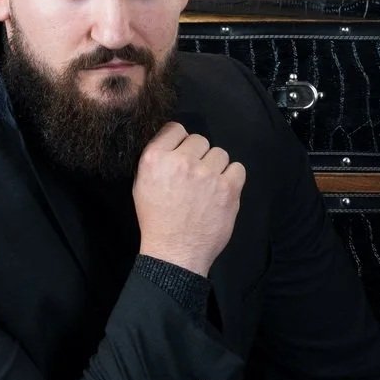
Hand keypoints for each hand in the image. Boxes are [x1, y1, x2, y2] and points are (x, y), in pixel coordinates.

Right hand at [134, 123, 245, 277]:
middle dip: (198, 156)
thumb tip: (173, 142)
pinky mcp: (228, 188)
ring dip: (215, 167)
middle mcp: (182, 161)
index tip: (182, 155)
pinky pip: (237, 168)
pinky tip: (222, 191)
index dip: (180, 142)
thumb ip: (156, 159)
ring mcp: (207, 174)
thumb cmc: (156, 220)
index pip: (175, 128)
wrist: (175, 251)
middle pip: (200, 140)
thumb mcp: (142, 184)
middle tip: (194, 177)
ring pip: (220, 153)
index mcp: (156, 158)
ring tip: (208, 186)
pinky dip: (232, 178)